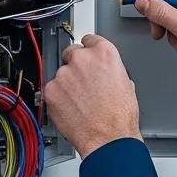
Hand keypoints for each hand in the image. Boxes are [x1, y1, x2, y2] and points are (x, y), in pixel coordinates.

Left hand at [44, 34, 141, 159]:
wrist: (109, 137)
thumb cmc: (120, 115)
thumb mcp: (125, 81)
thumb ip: (108, 68)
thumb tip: (100, 70)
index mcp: (104, 53)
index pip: (89, 39)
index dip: (89, 49)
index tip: (87, 55)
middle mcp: (82, 59)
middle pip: (71, 52)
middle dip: (75, 64)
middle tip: (83, 82)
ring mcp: (64, 74)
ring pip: (60, 73)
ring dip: (66, 83)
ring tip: (80, 100)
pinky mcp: (51, 90)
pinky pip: (51, 89)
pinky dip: (58, 97)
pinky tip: (71, 107)